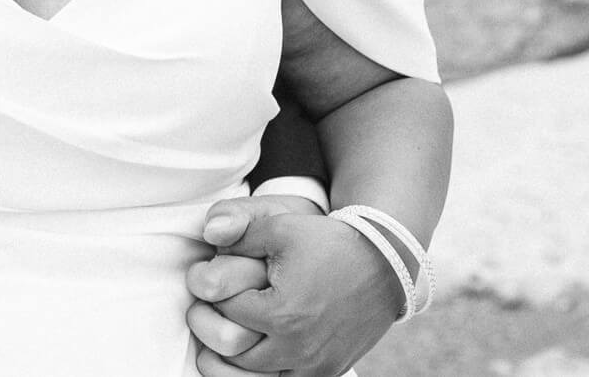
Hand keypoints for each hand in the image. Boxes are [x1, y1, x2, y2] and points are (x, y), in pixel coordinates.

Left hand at [184, 196, 398, 376]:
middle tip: (205, 311)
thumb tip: (207, 235)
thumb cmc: (329, 243)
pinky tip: (251, 356)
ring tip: (221, 336)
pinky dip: (262, 376)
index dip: (209, 295)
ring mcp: (314, 367)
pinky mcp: (326, 373)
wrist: (384, 264)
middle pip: (234, 352)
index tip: (205, 283)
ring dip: (232, 360)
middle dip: (213, 329)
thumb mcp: (280, 227)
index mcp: (282, 315)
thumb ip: (239, 233)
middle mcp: (297, 349)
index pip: (225, 313)